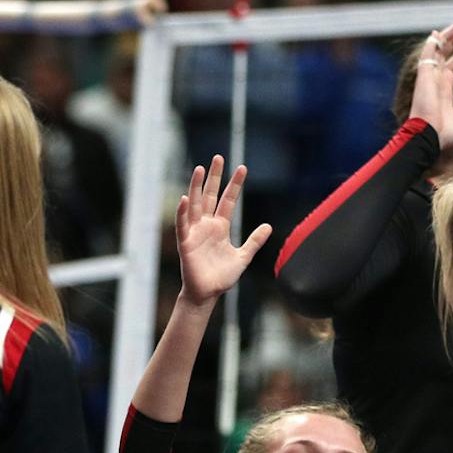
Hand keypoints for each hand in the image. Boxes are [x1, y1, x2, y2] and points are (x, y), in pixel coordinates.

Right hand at [176, 157, 270, 304]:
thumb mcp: (243, 257)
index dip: (235, 185)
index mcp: (221, 227)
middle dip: (214, 177)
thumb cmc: (222, 277)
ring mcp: (195, 232)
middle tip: (218, 157)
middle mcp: (207, 225)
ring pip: (195, 204)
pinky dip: (183, 212)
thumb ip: (254, 241)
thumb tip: (268, 226)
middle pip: (210, 195)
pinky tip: (185, 198)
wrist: (207, 294)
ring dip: (196, 187)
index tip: (242, 168)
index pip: (228, 200)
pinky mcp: (186, 242)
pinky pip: (183, 224)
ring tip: (199, 168)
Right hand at [409, 23, 452, 150]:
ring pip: (436, 51)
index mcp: (443, 91)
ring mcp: (429, 78)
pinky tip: (437, 34)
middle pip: (443, 55)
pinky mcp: (423, 76)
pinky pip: (426, 56)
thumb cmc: (443, 135)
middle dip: (452, 41)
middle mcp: (435, 82)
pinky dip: (431, 44)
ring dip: (445, 38)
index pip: (451, 68)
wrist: (429, 137)